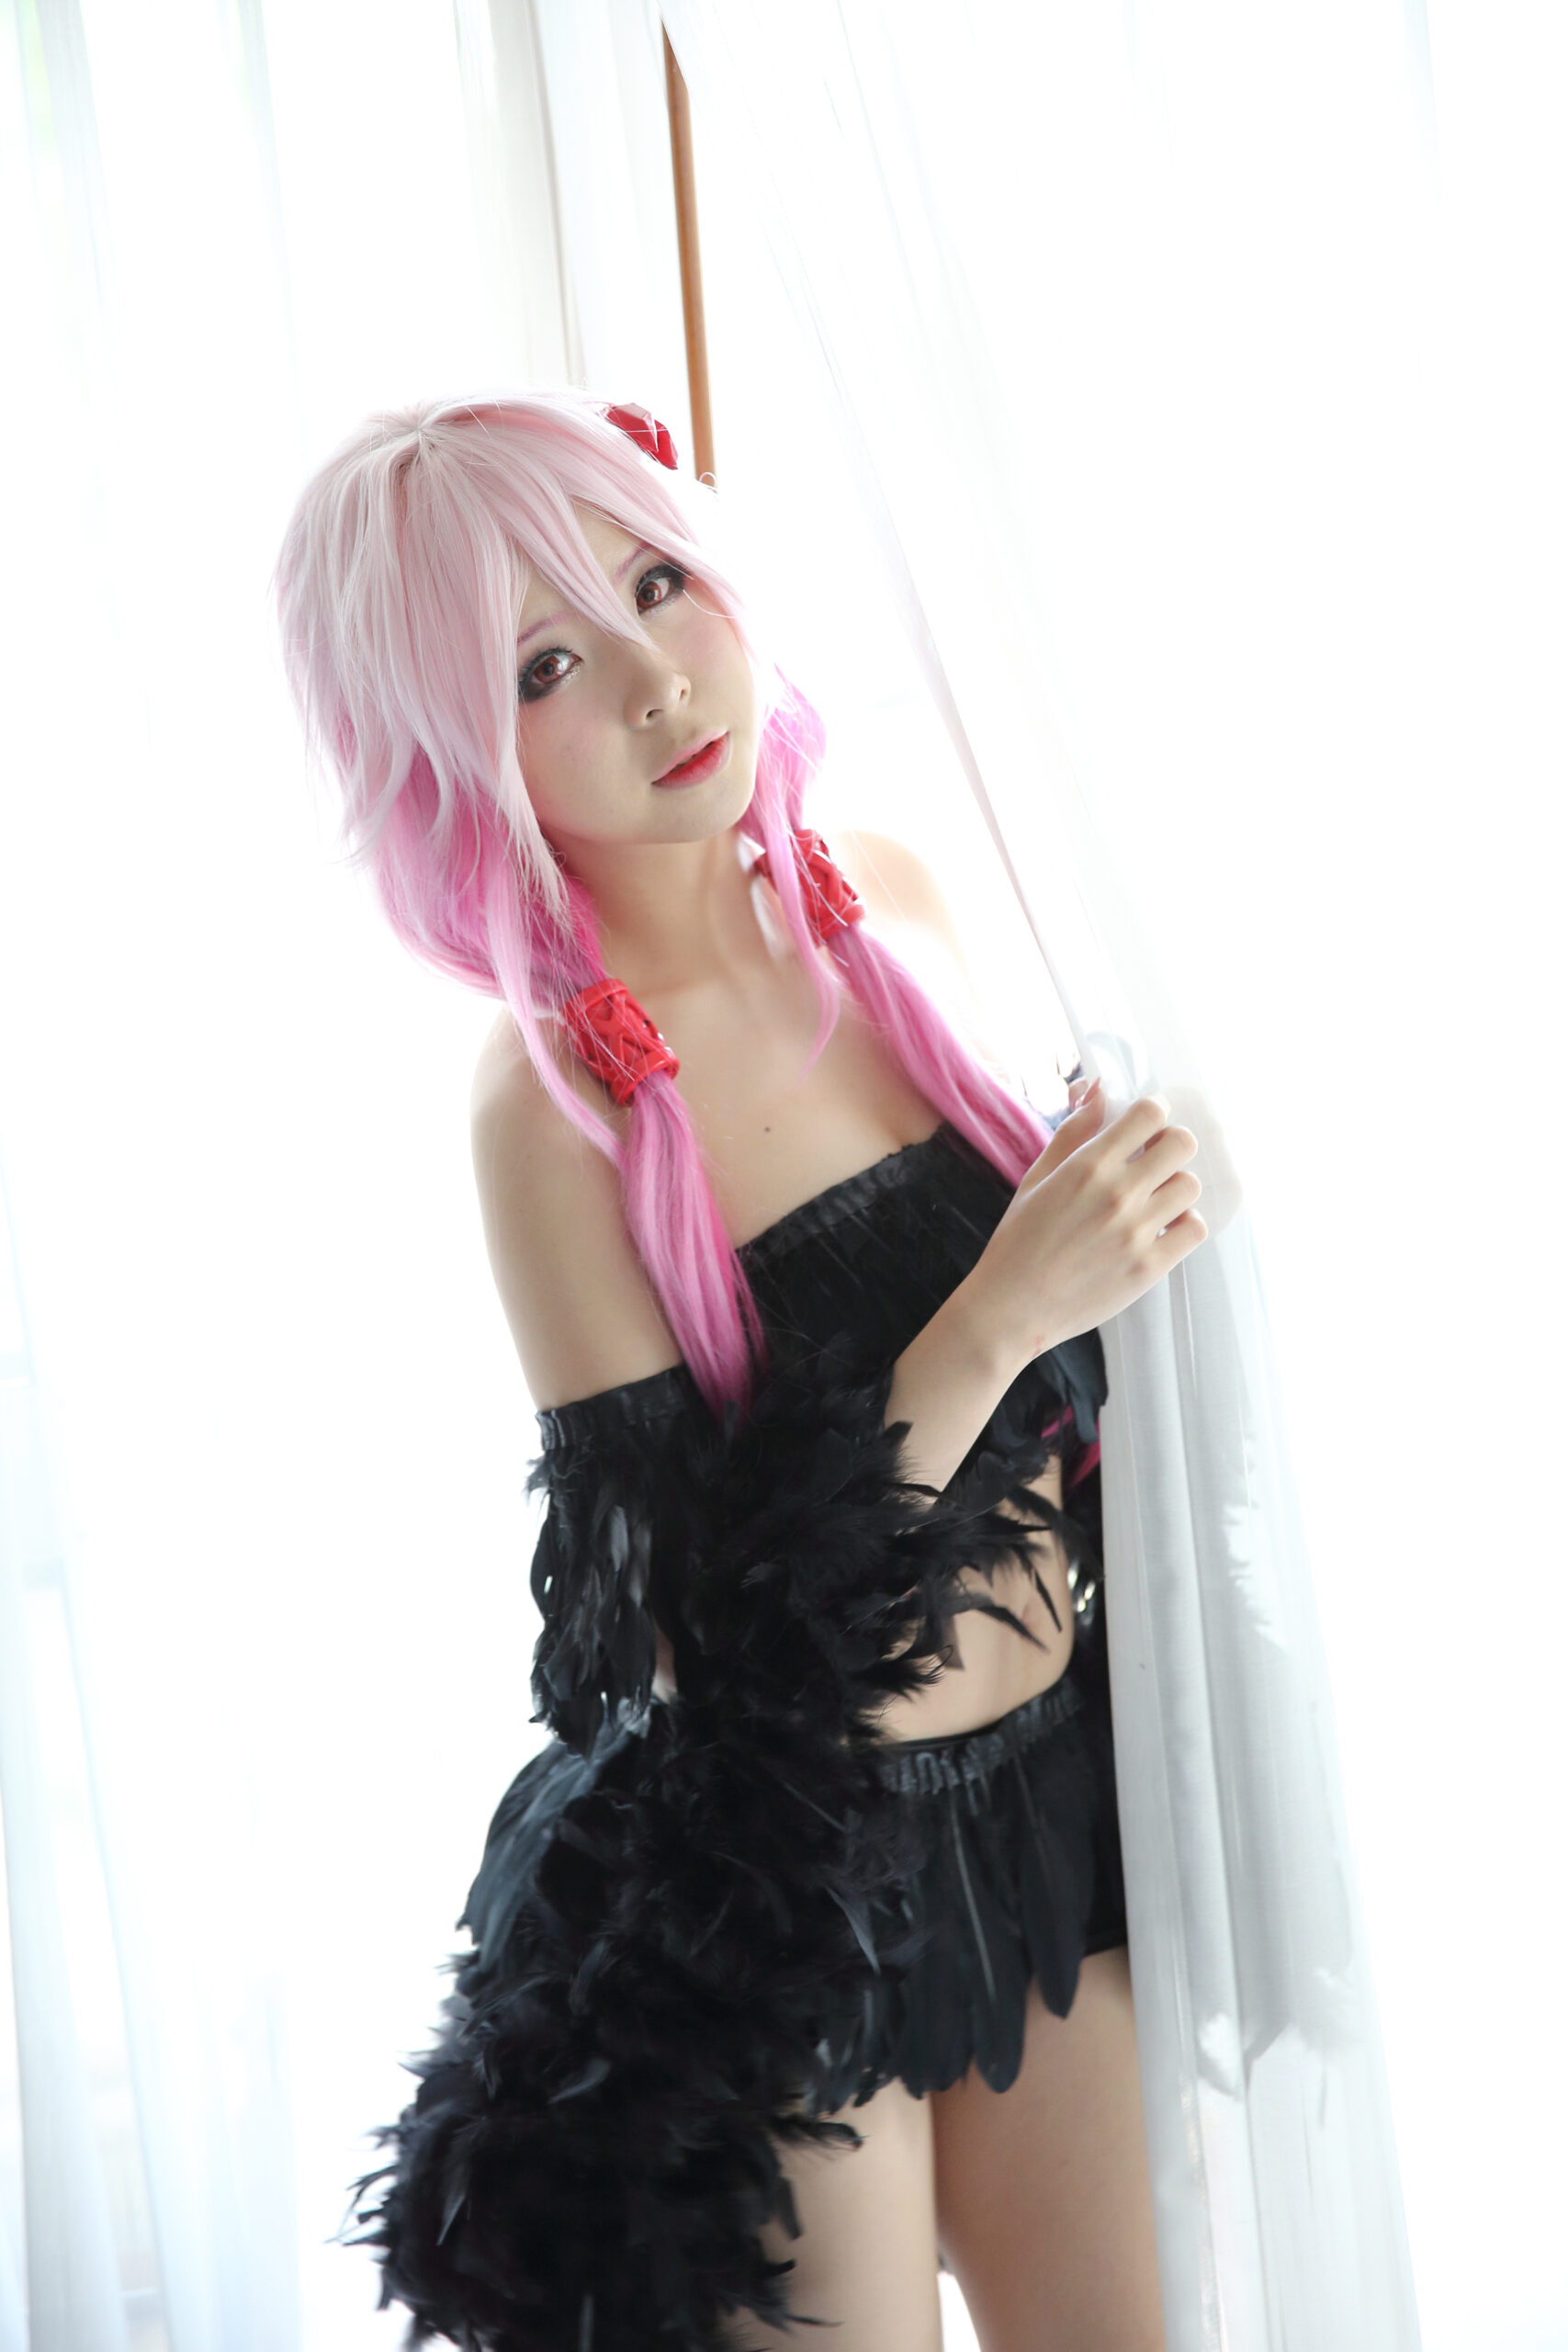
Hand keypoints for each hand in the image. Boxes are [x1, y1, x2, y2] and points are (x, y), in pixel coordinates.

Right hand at [971, 1081, 1208, 1364]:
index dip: (1155, 1112)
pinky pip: (1194, 1229)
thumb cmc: (1018, 1241)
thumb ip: (1072, 1132)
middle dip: (1172, 1145)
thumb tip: (1100, 1090)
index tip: (1147, 1125)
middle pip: (1182, 1144)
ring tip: (1156, 1198)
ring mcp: (1136, 1232)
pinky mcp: (1149, 1267)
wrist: (1012, 1307)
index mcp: (1087, 1166)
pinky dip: (1184, 1224)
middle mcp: (1117, 1194)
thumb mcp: (1036, 1178)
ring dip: (1176, 1186)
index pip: (1150, 1114)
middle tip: (1156, 1160)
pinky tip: (1162, 1228)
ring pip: (1190, 1186)